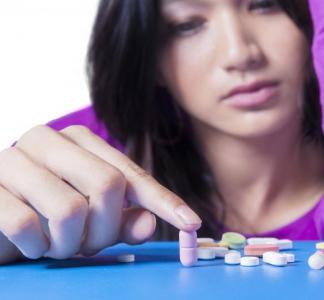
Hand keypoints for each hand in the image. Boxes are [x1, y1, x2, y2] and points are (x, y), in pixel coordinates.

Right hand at [0, 125, 200, 263]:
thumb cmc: (44, 213)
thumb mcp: (89, 218)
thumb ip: (121, 219)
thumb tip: (148, 224)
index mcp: (78, 140)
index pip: (130, 172)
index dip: (163, 200)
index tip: (191, 222)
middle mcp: (48, 140)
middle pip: (107, 185)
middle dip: (106, 228)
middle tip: (90, 244)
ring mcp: (14, 160)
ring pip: (70, 209)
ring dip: (71, 243)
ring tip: (59, 245)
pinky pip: (28, 226)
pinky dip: (38, 247)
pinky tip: (33, 245)